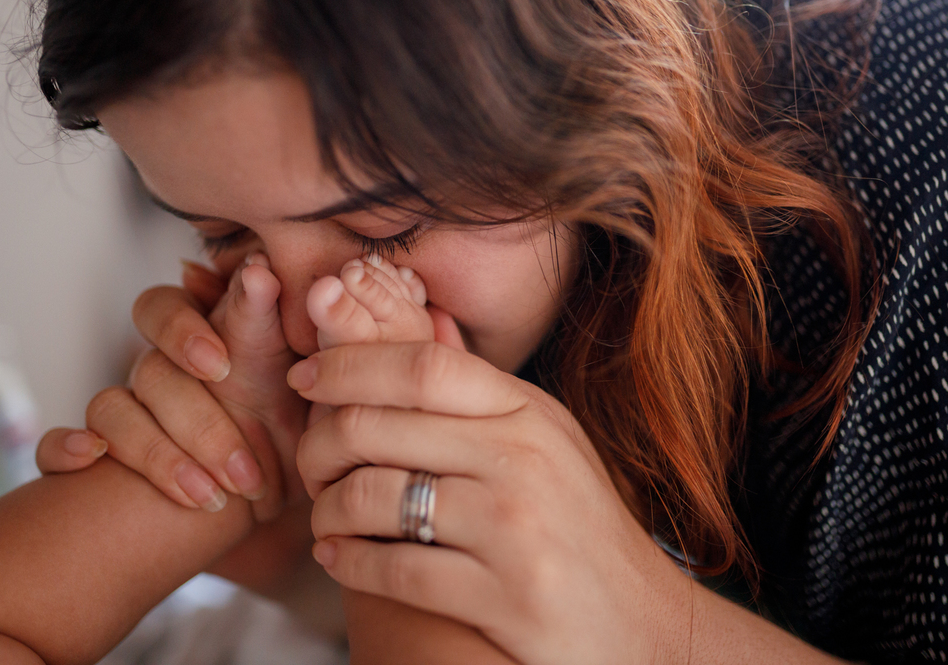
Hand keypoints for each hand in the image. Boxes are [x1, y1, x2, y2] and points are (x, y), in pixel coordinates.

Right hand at [38, 251, 307, 520]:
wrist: (277, 494)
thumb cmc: (295, 424)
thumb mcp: (306, 378)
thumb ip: (284, 322)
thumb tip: (259, 268)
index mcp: (203, 333)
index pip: (165, 308)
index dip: (183, 331)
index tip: (221, 364)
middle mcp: (158, 365)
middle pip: (147, 369)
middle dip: (195, 420)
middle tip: (241, 463)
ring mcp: (125, 410)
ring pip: (111, 411)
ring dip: (160, 457)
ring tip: (216, 497)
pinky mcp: (99, 458)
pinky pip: (53, 446)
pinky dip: (63, 450)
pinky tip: (88, 462)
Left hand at [292, 342, 689, 664]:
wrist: (642, 623)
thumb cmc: (579, 527)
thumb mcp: (548, 441)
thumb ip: (483, 395)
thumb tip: (420, 324)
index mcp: (530, 413)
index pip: (423, 364)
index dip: (349, 363)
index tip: (305, 375)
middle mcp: (523, 460)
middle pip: (379, 425)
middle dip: (319, 441)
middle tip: (307, 461)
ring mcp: (514, 530)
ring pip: (373, 497)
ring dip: (326, 509)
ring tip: (324, 518)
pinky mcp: (504, 597)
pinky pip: (394, 569)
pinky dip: (349, 563)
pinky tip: (340, 559)